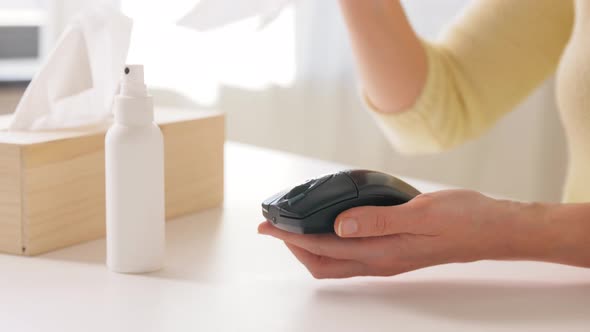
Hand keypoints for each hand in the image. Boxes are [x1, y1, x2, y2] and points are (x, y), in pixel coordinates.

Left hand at [258, 190, 536, 278]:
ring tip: (295, 227)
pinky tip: (331, 226)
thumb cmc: (464, 218)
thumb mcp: (420, 212)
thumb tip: (338, 226)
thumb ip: (378, 220)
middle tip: (275, 228)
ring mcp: (388, 259)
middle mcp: (381, 261)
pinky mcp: (395, 253)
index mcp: (383, 252)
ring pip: (336, 264)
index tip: (270, 228)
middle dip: (294, 248)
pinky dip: (331, 245)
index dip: (293, 238)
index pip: (325, 249)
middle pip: (324, 265)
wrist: (494, 229)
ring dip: (311, 248)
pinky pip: (352, 256)